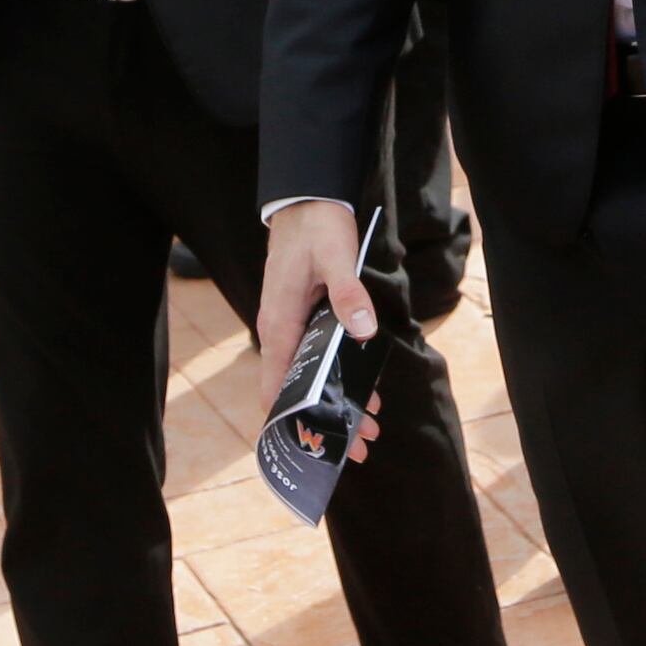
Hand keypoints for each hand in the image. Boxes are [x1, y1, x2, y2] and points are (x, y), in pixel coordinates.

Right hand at [257, 198, 385, 463]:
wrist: (305, 199)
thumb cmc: (316, 226)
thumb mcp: (336, 256)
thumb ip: (348, 293)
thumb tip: (362, 330)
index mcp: (280, 323)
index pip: (275, 386)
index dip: (295, 420)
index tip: (320, 446)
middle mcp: (280, 330)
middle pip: (294, 390)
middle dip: (325, 421)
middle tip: (360, 445)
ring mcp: (290, 325)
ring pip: (307, 377)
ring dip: (334, 403)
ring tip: (369, 425)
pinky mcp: (302, 317)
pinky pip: (314, 359)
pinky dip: (336, 379)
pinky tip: (364, 390)